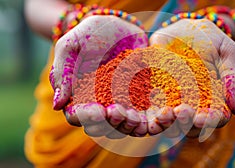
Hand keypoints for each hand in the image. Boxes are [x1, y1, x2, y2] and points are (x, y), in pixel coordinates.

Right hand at [50, 15, 147, 136]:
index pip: (76, 116)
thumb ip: (62, 73)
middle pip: (99, 126)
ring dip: (126, 124)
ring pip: (120, 125)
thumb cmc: (89, 34)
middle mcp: (97, 103)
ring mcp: (118, 102)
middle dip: (108, 124)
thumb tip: (58, 105)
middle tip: (118, 112)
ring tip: (134, 116)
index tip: (97, 110)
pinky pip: (138, 115)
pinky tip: (146, 117)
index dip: (86, 117)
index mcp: (77, 96)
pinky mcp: (136, 98)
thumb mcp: (71, 46)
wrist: (118, 26)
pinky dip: (142, 121)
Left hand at [149, 18, 234, 136]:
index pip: (214, 118)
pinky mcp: (156, 92)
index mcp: (214, 102)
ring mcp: (173, 100)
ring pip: (170, 121)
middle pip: (190, 124)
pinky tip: (148, 110)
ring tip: (163, 114)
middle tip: (181, 113)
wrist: (187, 29)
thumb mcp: (228, 53)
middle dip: (186, 123)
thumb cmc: (212, 41)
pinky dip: (150, 112)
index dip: (209, 121)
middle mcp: (194, 106)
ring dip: (167, 121)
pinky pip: (152, 106)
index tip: (203, 119)